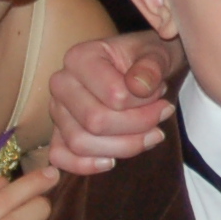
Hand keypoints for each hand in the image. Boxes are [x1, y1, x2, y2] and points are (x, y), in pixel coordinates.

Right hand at [48, 31, 182, 174]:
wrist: (136, 65)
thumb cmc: (143, 59)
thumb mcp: (155, 53)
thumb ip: (151, 67)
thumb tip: (139, 87)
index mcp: (80, 57)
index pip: (114, 95)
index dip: (144, 103)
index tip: (160, 94)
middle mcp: (62, 83)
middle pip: (95, 122)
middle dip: (138, 126)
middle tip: (163, 114)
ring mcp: (57, 109)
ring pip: (81, 143)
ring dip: (122, 147)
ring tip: (153, 135)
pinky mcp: (58, 131)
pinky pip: (60, 156)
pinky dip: (85, 165)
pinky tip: (113, 161)